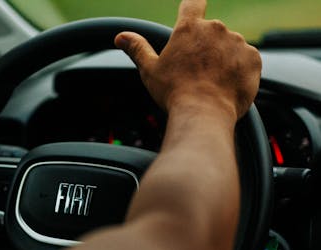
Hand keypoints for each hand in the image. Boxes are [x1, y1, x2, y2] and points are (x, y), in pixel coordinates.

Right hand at [114, 0, 261, 120]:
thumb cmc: (174, 92)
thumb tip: (121, 36)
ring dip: (223, 58)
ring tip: (211, 82)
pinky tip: (226, 85)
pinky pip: (246, 60)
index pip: (193, 3)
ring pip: (229, 46)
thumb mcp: (150, 70)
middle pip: (211, 32)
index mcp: (190, 28)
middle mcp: (216, 29)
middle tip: (196, 72)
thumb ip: (137, 48)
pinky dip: (238, 69)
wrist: (204, 114)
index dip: (193, 6)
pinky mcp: (253, 59)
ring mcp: (237, 43)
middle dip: (205, 47)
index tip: (193, 11)